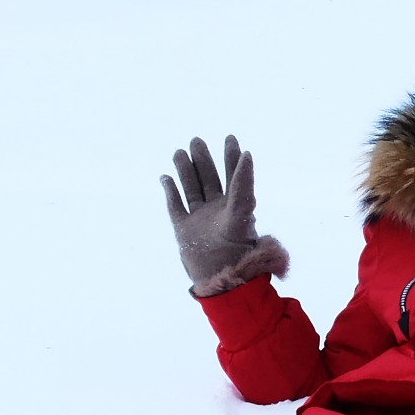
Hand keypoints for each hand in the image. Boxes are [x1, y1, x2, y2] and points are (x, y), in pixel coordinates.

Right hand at [161, 135, 286, 295]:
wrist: (221, 276)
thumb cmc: (238, 247)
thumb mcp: (242, 211)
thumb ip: (244, 183)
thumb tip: (248, 154)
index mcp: (235, 204)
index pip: (233, 175)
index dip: (231, 157)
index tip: (229, 137)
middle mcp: (218, 209)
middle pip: (209, 178)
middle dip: (204, 160)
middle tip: (196, 140)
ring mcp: (200, 219)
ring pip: (191, 188)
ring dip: (186, 171)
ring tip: (180, 152)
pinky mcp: (184, 229)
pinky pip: (175, 206)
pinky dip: (170, 191)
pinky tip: (165, 177)